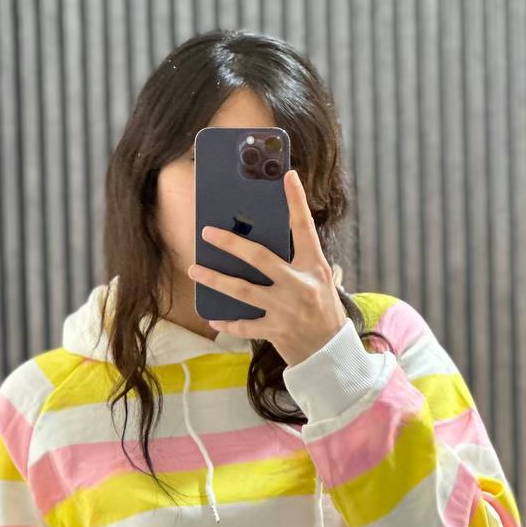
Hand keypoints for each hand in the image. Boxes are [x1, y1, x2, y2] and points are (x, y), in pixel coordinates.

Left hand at [187, 168, 347, 366]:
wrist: (331, 351)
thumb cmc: (321, 308)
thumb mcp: (317, 279)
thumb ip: (294, 261)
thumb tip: (258, 240)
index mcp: (313, 266)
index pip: (304, 227)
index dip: (296, 201)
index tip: (287, 175)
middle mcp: (299, 285)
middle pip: (259, 258)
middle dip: (230, 243)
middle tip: (207, 232)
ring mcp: (286, 309)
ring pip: (242, 290)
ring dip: (215, 279)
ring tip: (194, 269)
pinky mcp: (276, 331)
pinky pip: (244, 325)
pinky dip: (227, 322)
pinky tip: (213, 317)